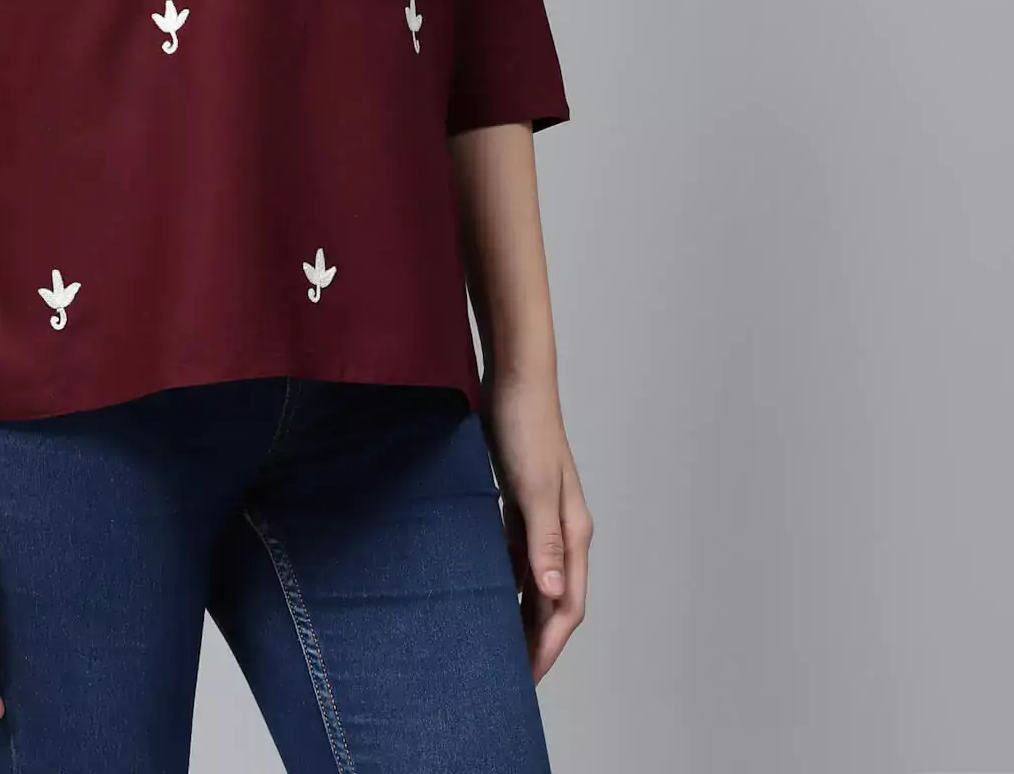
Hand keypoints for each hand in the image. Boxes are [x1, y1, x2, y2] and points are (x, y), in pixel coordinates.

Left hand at [480, 374, 592, 683]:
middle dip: (536, 638)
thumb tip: (551, 591)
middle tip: (509, 675)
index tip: (527, 677)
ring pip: (534, 580)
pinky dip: (506, 579)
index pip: (567, 604)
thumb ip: (543, 540)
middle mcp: (561, 531)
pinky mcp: (519, 503)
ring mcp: (540, 517)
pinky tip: (486, 594)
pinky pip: (515, 555)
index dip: (549, 644)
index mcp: (573, 532)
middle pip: (553, 599)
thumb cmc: (528, 429)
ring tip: (497, 644)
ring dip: (520, 612)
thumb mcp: (535, 487)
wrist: (514, 381)